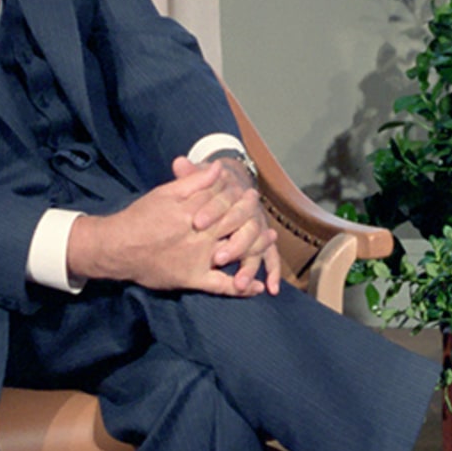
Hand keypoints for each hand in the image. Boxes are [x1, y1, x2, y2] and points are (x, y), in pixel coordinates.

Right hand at [66, 156, 276, 295]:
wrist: (117, 247)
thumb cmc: (140, 217)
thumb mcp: (166, 192)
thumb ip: (193, 180)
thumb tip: (218, 167)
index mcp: (194, 211)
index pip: (226, 202)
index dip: (242, 198)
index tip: (252, 194)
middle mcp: (200, 235)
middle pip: (235, 224)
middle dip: (252, 217)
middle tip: (264, 215)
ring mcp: (199, 258)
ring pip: (235, 251)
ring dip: (256, 246)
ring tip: (269, 239)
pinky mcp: (193, 278)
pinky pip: (221, 285)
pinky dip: (240, 288)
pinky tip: (256, 288)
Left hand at [201, 154, 280, 295]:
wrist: (231, 184)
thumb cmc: (210, 186)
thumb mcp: (200, 177)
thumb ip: (191, 174)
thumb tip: (179, 162)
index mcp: (234, 194)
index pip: (225, 202)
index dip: (212, 211)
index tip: (197, 223)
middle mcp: (249, 211)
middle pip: (246, 227)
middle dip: (234, 245)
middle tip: (218, 259)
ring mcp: (258, 227)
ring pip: (258, 245)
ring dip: (250, 265)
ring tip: (240, 283)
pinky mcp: (263, 241)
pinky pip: (271, 256)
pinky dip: (273, 271)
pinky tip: (270, 288)